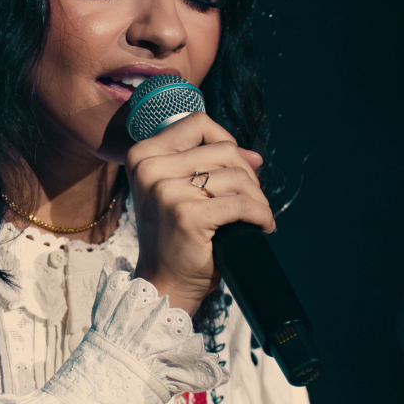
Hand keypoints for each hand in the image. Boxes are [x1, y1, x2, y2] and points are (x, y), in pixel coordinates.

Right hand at [126, 112, 274, 315]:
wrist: (164, 281)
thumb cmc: (173, 235)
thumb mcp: (177, 189)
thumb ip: (207, 164)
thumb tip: (254, 156)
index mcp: (142, 155)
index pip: (197, 123)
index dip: (225, 140)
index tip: (236, 167)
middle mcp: (150, 168)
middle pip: (223, 149)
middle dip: (247, 175)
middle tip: (249, 201)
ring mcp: (166, 191)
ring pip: (237, 176)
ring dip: (257, 198)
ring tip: (256, 216)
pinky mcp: (187, 214)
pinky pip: (242, 204)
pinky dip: (260, 215)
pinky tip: (261, 226)